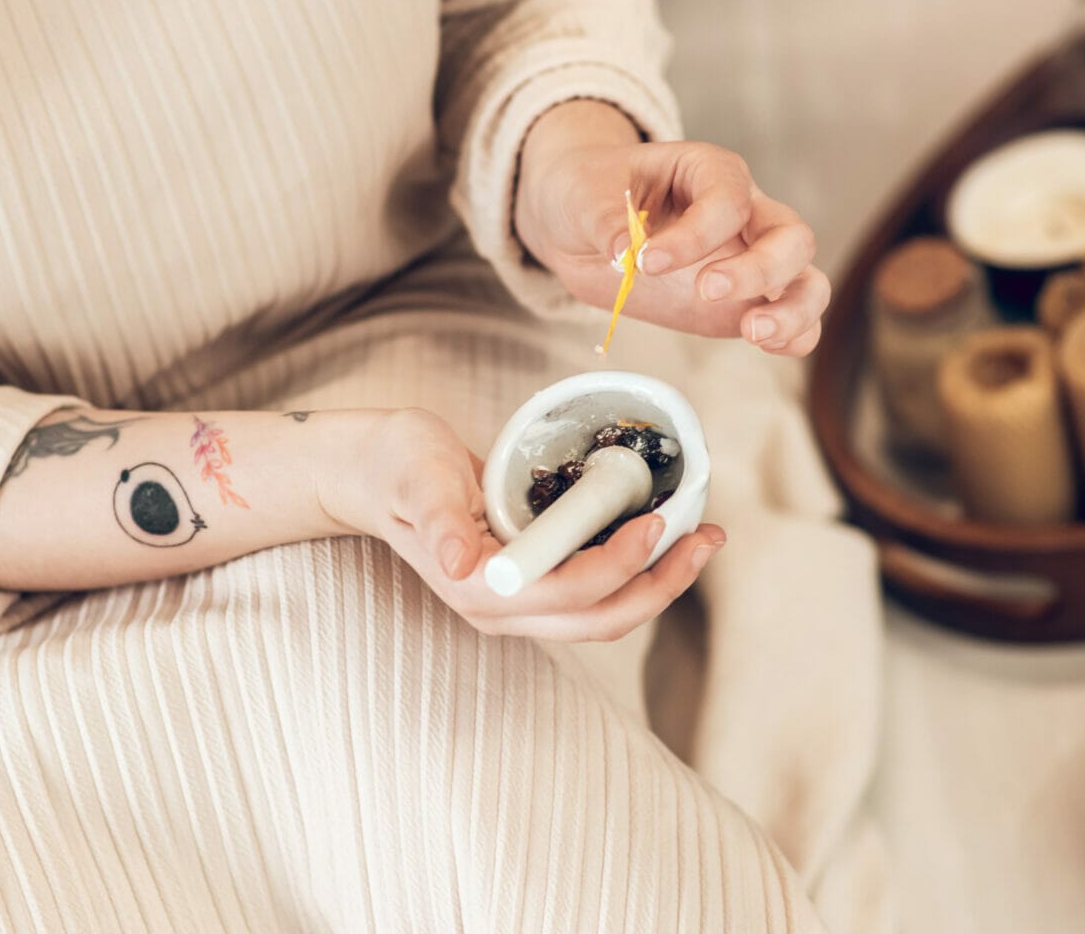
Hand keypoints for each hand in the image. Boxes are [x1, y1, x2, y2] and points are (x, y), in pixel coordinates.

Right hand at [327, 409, 724, 641]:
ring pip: (606, 612)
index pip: (567, 592)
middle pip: (601, 618)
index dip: (619, 563)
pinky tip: (665, 534)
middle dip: (662, 584)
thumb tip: (463, 563)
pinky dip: (639, 568)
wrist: (376, 474)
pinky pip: (598, 591)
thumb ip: (438, 519)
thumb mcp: (417, 477)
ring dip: (660, 581)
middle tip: (708, 538)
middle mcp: (504, 610)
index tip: (656, 520)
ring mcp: (521, 604)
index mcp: (479, 590)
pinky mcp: (535, 585)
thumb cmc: (398, 466)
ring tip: (703, 538)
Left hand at [514, 100, 829, 356]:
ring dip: (792, 310)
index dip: (695, 233)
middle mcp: (745, 214)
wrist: (583, 227)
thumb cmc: (591, 194)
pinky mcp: (745, 304)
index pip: (728, 198)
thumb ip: (604, 219)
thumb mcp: (583, 194)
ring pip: (806, 281)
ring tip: (752, 332)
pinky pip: (792, 322)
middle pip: (790, 236)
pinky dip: (792, 337)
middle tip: (706, 291)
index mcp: (709, 172)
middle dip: (759, 269)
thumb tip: (621, 252)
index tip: (645, 261)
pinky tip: (766, 346)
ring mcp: (751, 261)